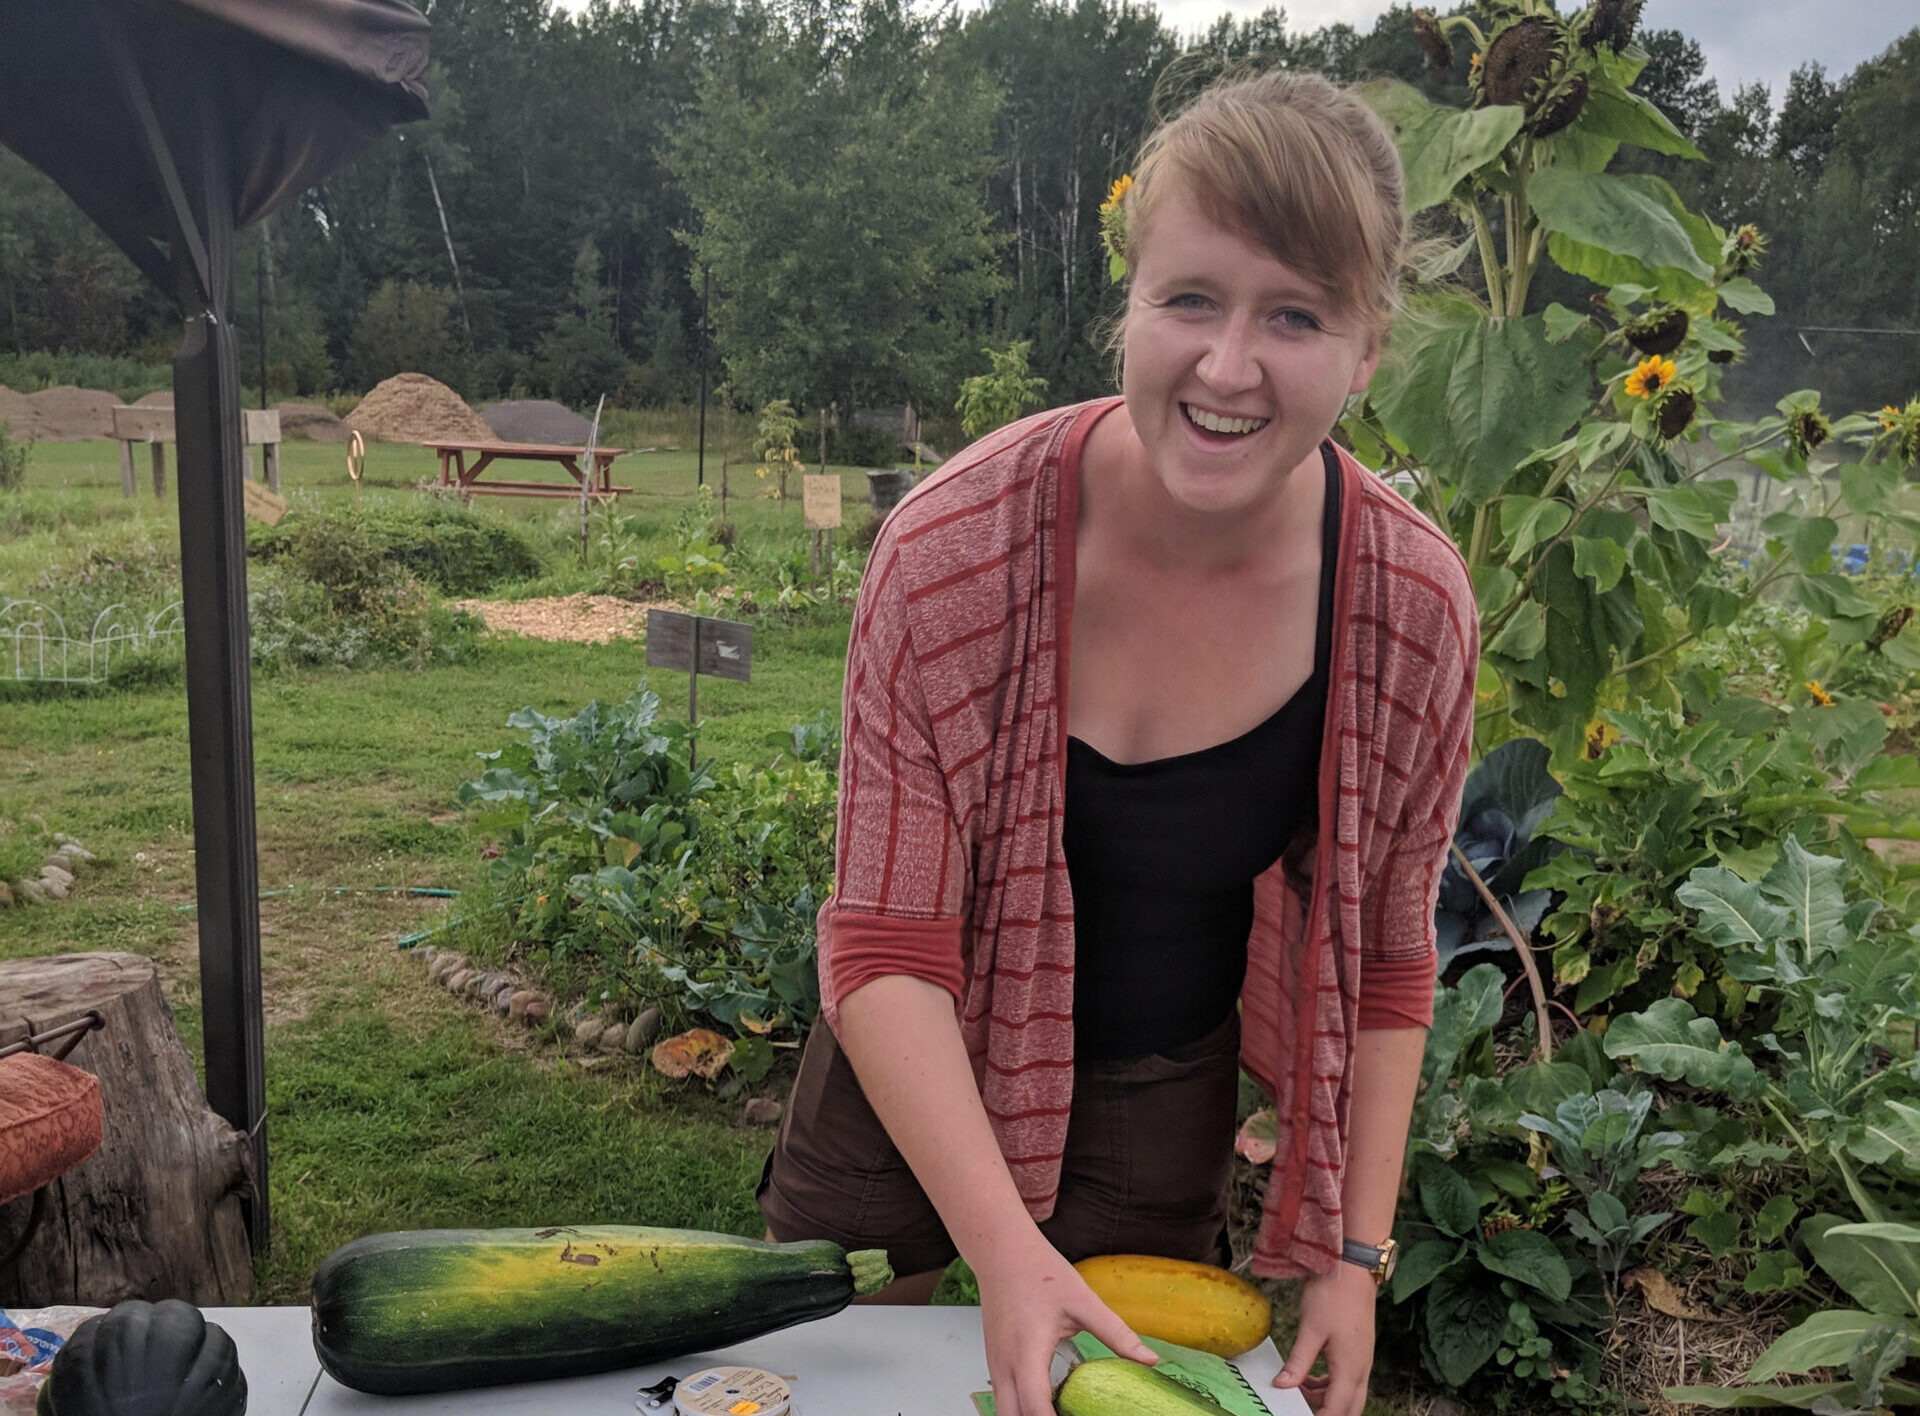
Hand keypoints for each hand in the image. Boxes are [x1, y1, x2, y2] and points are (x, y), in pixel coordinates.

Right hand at [975, 1236, 1156, 1415]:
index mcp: (1027, 1351)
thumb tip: (1149, 1358)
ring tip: (1061, 1413)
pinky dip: (1021, 1410)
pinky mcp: (994, 1362)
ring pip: (1004, 1412)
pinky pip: (1003, 1399)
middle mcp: (1005, 1365)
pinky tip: (1047, 1406)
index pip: (1035, 1406)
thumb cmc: (1038, 1271)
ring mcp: (995, 1366)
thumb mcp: (1082, 1301)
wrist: (1001, 1252)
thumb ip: (1116, 1332)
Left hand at [1274, 1261, 1378, 1415]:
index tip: (1298, 1415)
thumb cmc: (1333, 1295)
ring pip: (1347, 1395)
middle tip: (1299, 1407)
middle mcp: (1362, 1370)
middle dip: (1326, 1413)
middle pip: (1349, 1409)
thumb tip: (1282, 1385)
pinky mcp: (1358, 1352)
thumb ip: (1298, 1362)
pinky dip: (1328, 1385)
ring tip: (1296, 1386)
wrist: (1353, 1268)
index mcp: (1351, 1369)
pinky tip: (1308, 1375)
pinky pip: (1346, 1380)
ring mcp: (1362, 1361)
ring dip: (1324, 1398)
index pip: (1337, 1410)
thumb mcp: (1310, 1330)